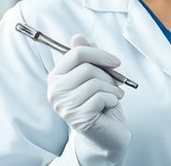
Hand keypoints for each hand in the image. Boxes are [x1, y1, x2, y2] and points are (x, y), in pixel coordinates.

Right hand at [48, 35, 128, 160]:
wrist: (108, 133)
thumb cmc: (101, 102)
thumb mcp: (96, 76)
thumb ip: (87, 56)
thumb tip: (77, 37)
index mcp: (56, 77)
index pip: (76, 53)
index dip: (99, 54)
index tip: (115, 61)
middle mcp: (55, 91)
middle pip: (87, 68)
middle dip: (108, 76)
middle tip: (113, 86)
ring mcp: (64, 106)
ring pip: (95, 83)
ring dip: (112, 89)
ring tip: (112, 97)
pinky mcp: (77, 117)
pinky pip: (101, 97)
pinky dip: (112, 100)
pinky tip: (108, 107)